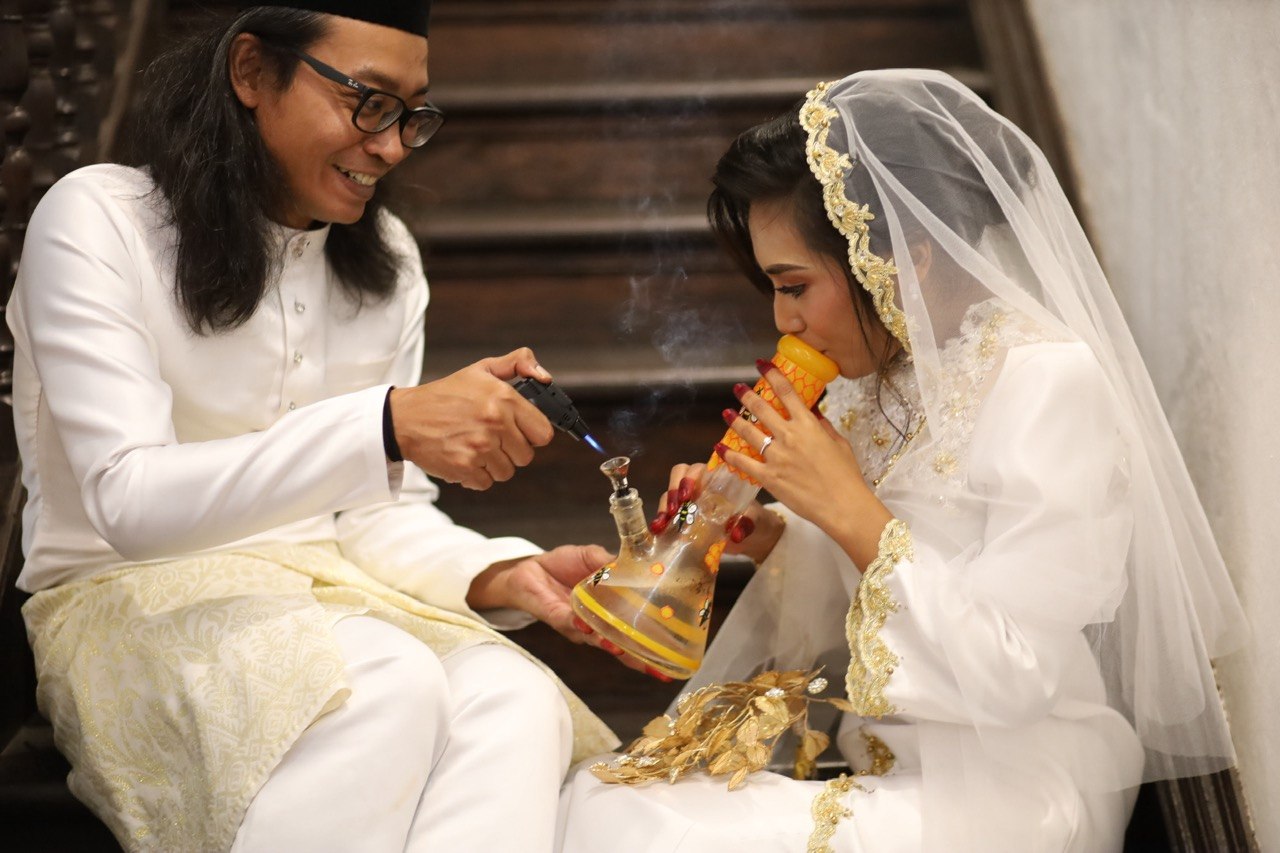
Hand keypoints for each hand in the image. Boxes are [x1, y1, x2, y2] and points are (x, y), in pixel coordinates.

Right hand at [390, 348, 554, 489]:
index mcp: (504, 399)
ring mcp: (480, 447)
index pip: (543, 433)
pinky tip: (464, 456)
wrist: (405, 417)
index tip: (520, 431)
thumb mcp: (481, 369)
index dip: (532, 433)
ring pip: (506, 471)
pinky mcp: (465, 467)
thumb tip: (545, 377)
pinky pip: (486, 482)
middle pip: (526, 456)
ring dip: (493, 463)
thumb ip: (518, 364)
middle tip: (491, 436)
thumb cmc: (446, 395)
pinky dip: (476, 475)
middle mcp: (495, 423)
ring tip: (474, 444)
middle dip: (511, 449)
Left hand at [467, 545, 649, 672]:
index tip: (673, 658)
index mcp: (610, 611)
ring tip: (623, 649)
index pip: (635, 632)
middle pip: (621, 646)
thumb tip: (637, 562)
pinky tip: (588, 625)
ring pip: (596, 638)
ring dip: (609, 643)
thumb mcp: (592, 556)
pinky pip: (569, 623)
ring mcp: (577, 625)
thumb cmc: (564, 565)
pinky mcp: (556, 617)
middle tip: (657, 668)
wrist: (530, 567)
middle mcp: (596, 625)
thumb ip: (612, 562)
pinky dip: (579, 624)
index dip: (653, 645)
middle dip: (638, 659)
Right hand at [648, 463, 784, 563]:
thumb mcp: (755, 521)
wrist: (757, 539)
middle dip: (672, 490)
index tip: (687, 496)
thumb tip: (735, 533)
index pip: (698, 469)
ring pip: (670, 495)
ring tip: (661, 524)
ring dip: (662, 507)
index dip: (688, 479)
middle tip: (672, 509)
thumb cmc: (756, 521)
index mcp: (718, 480)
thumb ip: (747, 523)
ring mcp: (691, 502)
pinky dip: (661, 521)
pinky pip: (668, 515)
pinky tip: (658, 532)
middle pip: (679, 476)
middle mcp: (701, 487)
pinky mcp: (685, 519)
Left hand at [714, 364, 891, 569]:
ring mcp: (776, 456)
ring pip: (748, 432)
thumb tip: (814, 413)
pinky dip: (729, 455)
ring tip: (726, 412)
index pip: (787, 392)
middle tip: (737, 388)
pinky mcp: (768, 477)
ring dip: (735, 420)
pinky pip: (743, 463)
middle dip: (747, 396)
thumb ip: (824, 426)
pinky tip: (720, 448)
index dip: (772, 375)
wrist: (842, 505)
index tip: (761, 365)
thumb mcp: (840, 444)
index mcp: (808, 425)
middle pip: (762, 409)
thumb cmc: (846, 476)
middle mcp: (789, 436)